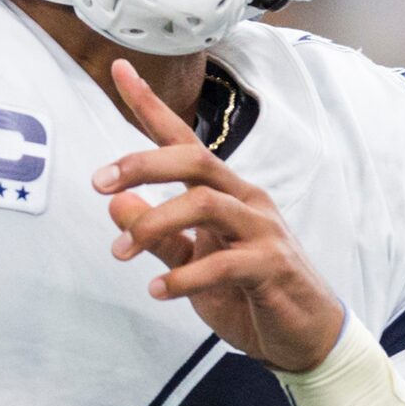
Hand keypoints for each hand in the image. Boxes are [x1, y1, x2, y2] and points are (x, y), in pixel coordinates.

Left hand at [93, 59, 344, 373]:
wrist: (305, 336)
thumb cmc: (249, 293)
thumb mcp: (193, 264)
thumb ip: (159, 235)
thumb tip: (116, 204)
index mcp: (225, 191)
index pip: (182, 139)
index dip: (150, 105)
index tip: (120, 69)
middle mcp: (245, 199)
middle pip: (193, 158)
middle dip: (143, 164)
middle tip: (99, 183)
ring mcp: (262, 229)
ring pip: (205, 202)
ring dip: (155, 223)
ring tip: (121, 252)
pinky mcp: (273, 265)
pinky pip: (224, 262)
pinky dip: (184, 276)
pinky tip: (158, 291)